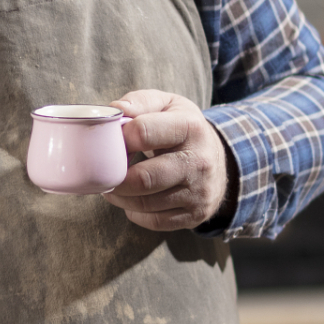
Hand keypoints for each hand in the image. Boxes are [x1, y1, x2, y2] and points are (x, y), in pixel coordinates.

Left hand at [104, 90, 229, 231]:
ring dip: (119, 197)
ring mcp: (199, 191)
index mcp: (190, 127)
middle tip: (103, 173)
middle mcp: (199, 161)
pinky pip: (155, 222)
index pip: (143, 132)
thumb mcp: (168, 105)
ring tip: (112, 186)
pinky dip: (135, 213)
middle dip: (114, 178)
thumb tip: (115, 110)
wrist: (220, 160)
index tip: (112, 141)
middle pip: (143, 178)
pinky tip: (131, 200)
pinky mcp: (196, 214)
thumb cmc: (183, 129)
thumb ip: (140, 102)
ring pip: (145, 203)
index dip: (119, 138)